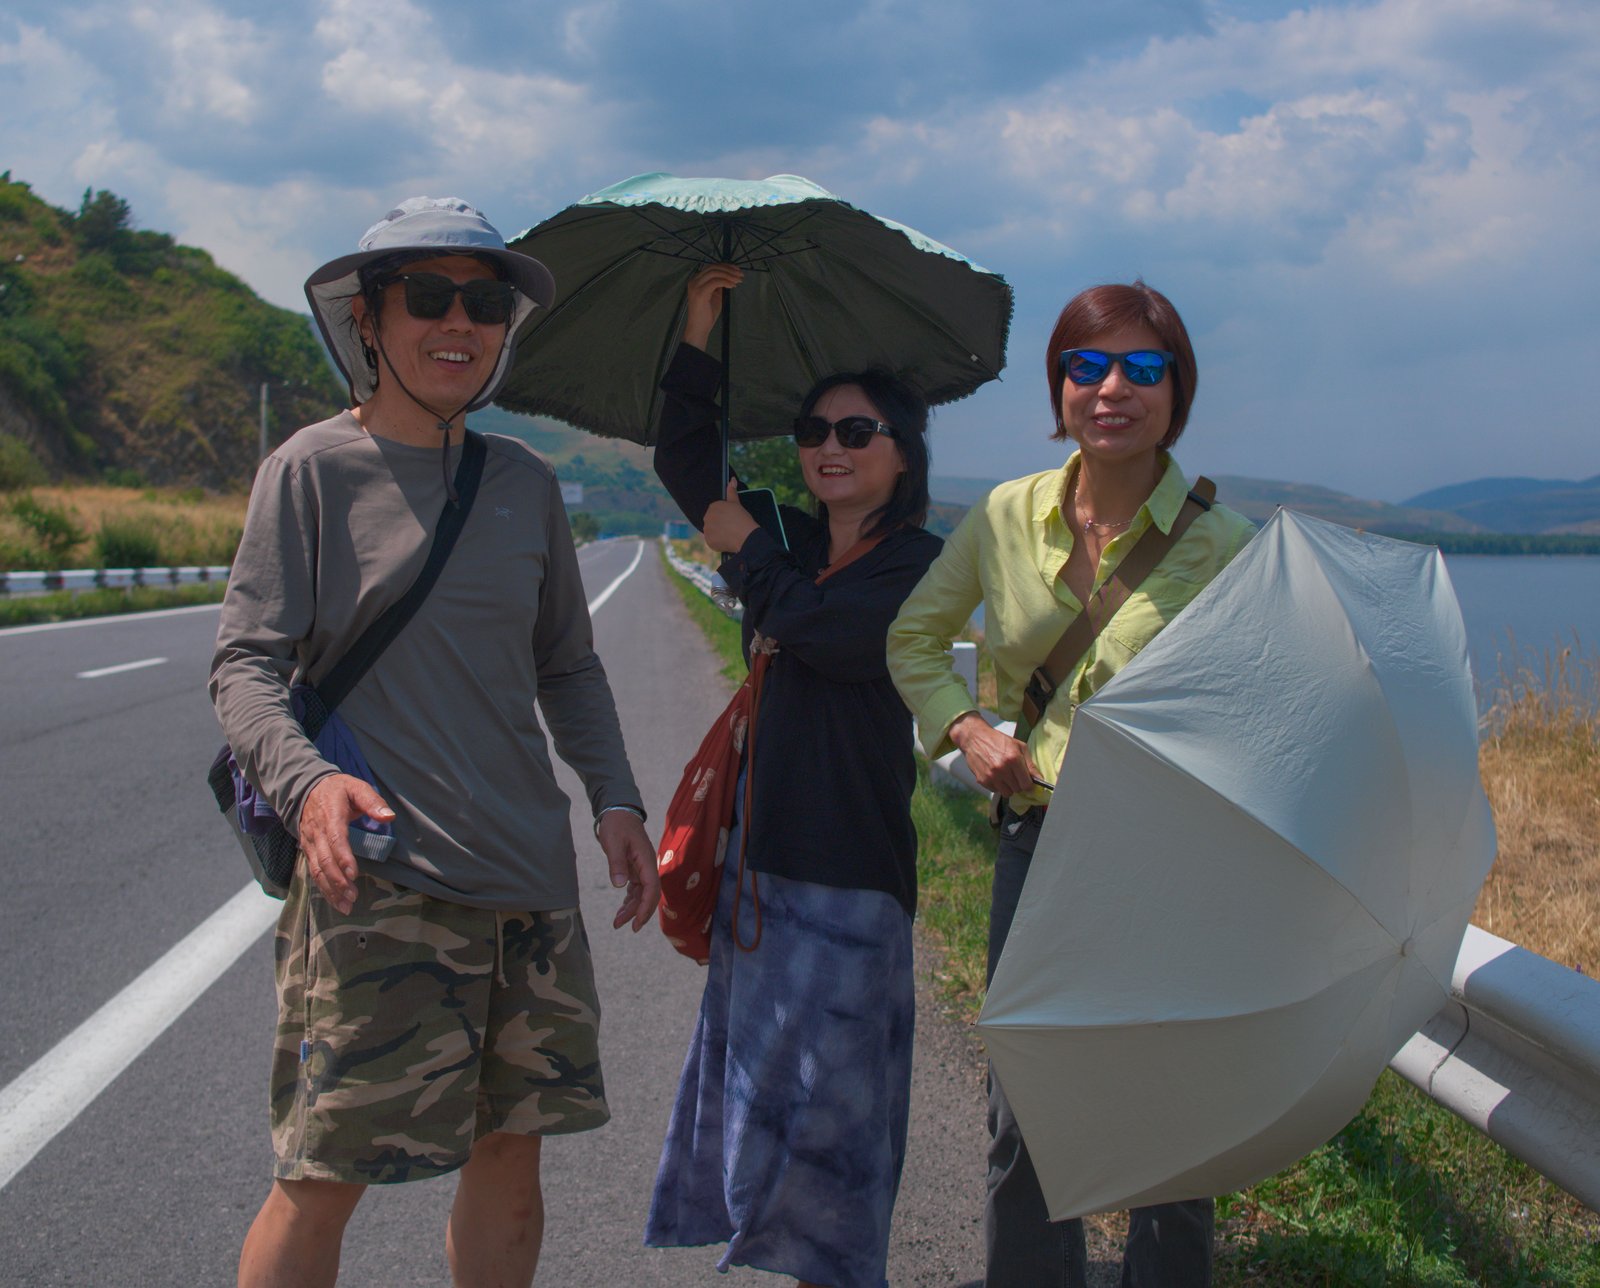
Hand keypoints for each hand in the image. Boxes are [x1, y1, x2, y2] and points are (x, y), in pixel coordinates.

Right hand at [298, 773, 393, 913]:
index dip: (343, 858)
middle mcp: (317, 832)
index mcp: (330, 816)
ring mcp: (310, 843)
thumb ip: (372, 801)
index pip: (335, 840)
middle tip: (353, 897)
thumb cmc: (337, 789)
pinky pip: (313, 871)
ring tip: (345, 906)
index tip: (353, 874)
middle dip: (338, 881)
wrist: (306, 788)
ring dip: (330, 889)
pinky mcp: (308, 850)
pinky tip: (335, 900)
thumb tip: (389, 817)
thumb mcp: (356, 787)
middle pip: (325, 860)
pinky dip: (323, 888)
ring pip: (317, 870)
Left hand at [597, 809, 659, 931]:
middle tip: (626, 927)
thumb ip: (617, 863)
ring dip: (632, 909)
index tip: (636, 923)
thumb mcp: (614, 842)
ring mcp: (642, 868)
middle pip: (649, 895)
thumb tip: (619, 885)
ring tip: (617, 922)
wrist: (619, 811)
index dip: (645, 907)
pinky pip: (636, 889)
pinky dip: (629, 901)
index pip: (651, 889)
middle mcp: (648, 866)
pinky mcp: (635, 868)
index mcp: (646, 860)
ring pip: (642, 894)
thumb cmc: (617, 825)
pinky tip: (621, 910)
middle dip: (639, 913)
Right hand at [682, 262, 742, 350]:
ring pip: (714, 273)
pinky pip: (715, 282)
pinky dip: (726, 281)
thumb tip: (729, 277)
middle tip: (740, 274)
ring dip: (729, 275)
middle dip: (729, 269)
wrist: (699, 328)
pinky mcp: (700, 293)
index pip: (711, 267)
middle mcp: (694, 281)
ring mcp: (695, 286)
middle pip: (713, 268)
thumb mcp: (715, 296)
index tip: (736, 270)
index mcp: (696, 281)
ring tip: (738, 280)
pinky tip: (732, 285)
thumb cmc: (706, 315)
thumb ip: (719, 286)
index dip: (725, 267)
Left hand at [703, 478, 759, 553]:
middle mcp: (707, 517)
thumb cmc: (742, 518)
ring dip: (718, 533)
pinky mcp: (709, 541)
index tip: (731, 520)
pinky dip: (718, 542)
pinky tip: (727, 541)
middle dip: (720, 524)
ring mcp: (707, 530)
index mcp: (713, 507)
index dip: (724, 516)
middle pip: (712, 521)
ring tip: (730, 534)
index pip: (715, 512)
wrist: (746, 536)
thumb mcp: (736, 503)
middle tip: (731, 528)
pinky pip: (712, 541)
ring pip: (712, 532)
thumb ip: (731, 491)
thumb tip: (732, 479)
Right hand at [949, 712, 1039, 796]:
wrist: (975, 738)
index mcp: (1013, 759)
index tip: (1026, 781)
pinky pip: (995, 791)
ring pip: (1007, 793)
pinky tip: (995, 775)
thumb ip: (1030, 764)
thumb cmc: (998, 740)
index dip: (1028, 784)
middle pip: (1017, 789)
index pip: (1026, 784)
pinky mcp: (982, 780)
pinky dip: (997, 785)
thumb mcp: (1019, 746)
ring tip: (1005, 775)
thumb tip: (1039, 779)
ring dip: (1008, 787)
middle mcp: (1002, 769)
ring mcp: (991, 776)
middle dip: (1018, 784)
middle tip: (1014, 774)